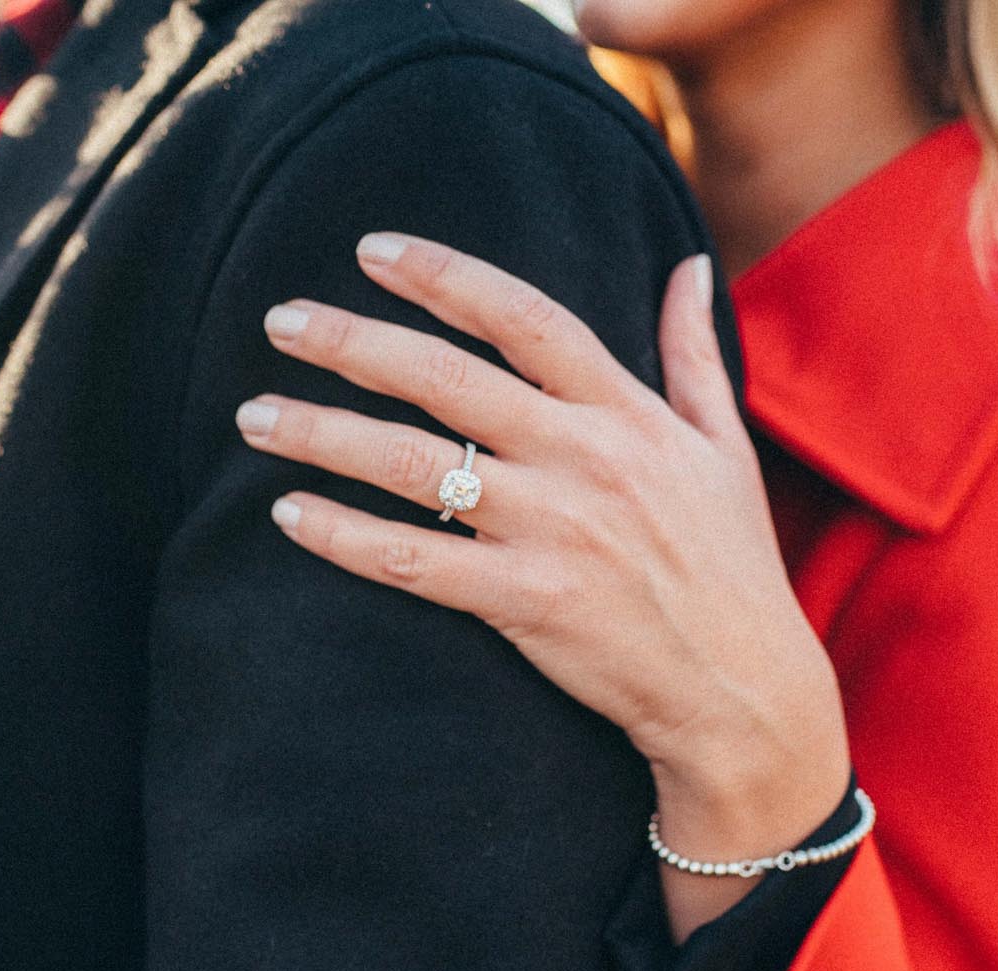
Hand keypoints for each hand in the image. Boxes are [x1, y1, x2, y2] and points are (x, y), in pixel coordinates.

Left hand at [241, 233, 850, 938]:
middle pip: (448, 379)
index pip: (525, 318)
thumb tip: (682, 263)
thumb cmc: (732, 570)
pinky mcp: (527, 603)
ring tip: (254, 416)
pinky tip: (289, 515)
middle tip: (279, 320)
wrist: (743, 693)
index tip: (372, 251)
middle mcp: (587, 460)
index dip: (445, 276)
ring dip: (323, 434)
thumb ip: (694, 353)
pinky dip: (345, 536)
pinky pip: (413, 559)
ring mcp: (554, 531)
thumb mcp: (726, 448)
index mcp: (628, 414)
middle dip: (353, 342)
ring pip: (414, 465)